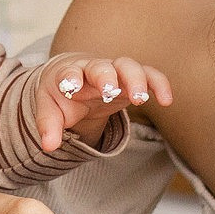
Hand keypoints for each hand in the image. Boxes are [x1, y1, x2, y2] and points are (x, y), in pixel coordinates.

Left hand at [34, 53, 172, 151]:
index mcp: (69, 75)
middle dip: (106, 77)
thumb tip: (48, 147)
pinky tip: (166, 100)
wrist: (74, 79)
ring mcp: (114, 72)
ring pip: (128, 66)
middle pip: (101, 67)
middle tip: (110, 92)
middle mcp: (93, 69)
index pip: (69, 73)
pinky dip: (159, 84)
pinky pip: (149, 75)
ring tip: (141, 100)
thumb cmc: (61, 94)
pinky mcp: (131, 79)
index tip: (71, 87)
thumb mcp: (50, 109)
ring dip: (135, 80)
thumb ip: (48, 126)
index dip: (70, 79)